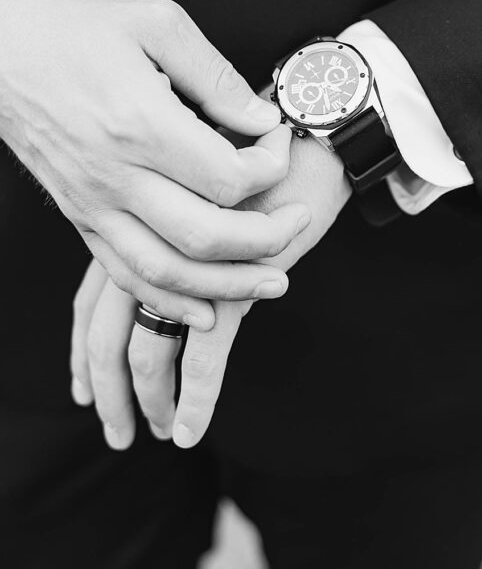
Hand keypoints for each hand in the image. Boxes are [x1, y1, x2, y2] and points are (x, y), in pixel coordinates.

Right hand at [0, 0, 309, 328]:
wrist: (0, 50)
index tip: (278, 141)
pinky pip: (126, 275)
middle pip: (208, 237)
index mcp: (141, 124)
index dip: (271, 167)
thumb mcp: (156, 25)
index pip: (230, 177)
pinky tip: (204, 308)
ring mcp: (94, 204)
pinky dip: (169, 301)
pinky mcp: (81, 217)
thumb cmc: (75, 30)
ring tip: (272, 281)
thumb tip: (260, 117)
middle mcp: (116, 175)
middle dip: (268, 238)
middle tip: (298, 220)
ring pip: (168, 272)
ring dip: (228, 286)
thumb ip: (215, 75)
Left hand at [70, 135, 350, 448]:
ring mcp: (192, 263)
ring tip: (160, 435)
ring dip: (151, 402)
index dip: (84, 351)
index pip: (92, 301)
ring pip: (148, 352)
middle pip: (106, 333)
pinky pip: (205, 353)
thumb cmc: (261, 157)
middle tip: (115, 431)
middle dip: (108, 391)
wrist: (309, 133)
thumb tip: (175, 274)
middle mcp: (152, 244)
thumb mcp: (207, 192)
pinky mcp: (235, 279)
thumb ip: (180, 229)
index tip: (84, 389)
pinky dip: (196, 397)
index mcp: (139, 223)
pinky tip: (189, 429)